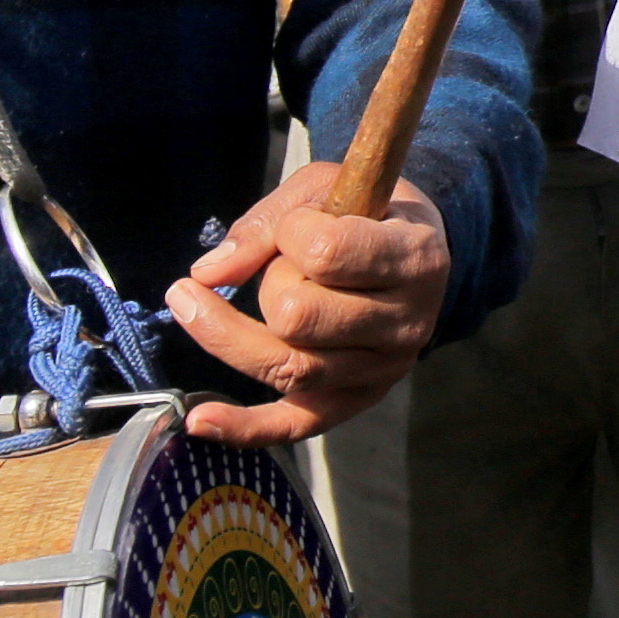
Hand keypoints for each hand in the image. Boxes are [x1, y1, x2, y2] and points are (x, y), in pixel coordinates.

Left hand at [165, 166, 448, 444]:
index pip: (326, 253)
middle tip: (284, 263)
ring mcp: (383, 370)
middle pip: (297, 319)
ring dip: (240, 332)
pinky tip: (199, 420)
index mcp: (412, 257)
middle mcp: (406, 323)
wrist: (420, 254)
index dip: (291, 231)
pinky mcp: (356, 400)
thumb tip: (207, 275)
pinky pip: (294, 424)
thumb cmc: (366, 212)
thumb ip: (265, 223)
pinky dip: (244, 427)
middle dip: (270, 284)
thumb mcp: (324, 190)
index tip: (300, 220)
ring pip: (288, 368)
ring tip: (222, 301)